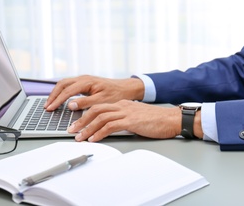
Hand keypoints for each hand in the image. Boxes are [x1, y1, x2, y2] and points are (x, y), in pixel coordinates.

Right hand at [44, 75, 143, 110]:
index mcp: (87, 82)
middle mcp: (83, 78)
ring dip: (56, 93)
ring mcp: (83, 79)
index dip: (57, 100)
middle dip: (53, 95)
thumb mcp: (102, 101)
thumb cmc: (116, 95)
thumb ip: (85, 103)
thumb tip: (70, 105)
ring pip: (64, 83)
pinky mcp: (84, 83)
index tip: (50, 108)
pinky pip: (69, 85)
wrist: (126, 88)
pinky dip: (61, 92)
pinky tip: (59, 99)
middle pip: (62, 84)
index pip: (67, 91)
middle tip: (46, 106)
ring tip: (50, 103)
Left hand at [67, 100, 181, 141]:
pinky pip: (110, 126)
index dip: (85, 115)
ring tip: (79, 137)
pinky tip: (94, 139)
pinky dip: (99, 133)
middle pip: (95, 110)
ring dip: (87, 128)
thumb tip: (110, 127)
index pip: (99, 106)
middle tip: (72, 130)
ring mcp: (126, 112)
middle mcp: (122, 106)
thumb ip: (123, 119)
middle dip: (81, 120)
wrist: (171, 119)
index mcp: (122, 104)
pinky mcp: (131, 121)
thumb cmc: (156, 120)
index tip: (77, 124)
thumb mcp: (136, 117)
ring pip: (100, 117)